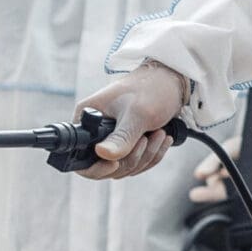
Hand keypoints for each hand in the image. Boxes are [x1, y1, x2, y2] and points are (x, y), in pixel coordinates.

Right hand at [76, 60, 189, 180]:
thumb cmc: (151, 89)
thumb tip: (103, 154)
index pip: (80, 157)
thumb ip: (121, 137)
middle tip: (146, 138)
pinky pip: (137, 164)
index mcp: (88, 120)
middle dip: (131, 159)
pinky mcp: (128, 145)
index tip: (114, 163)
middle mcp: (96, 132)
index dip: (96, 167)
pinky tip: (162, 137)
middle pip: (105, 167)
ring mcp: (113, 140)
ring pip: (124, 167)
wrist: (171, 83)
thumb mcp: (137, 114)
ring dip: (147, 155)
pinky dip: (153, 155)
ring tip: (159, 133)